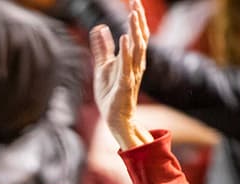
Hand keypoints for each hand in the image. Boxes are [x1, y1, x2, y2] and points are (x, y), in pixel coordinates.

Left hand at [90, 0, 152, 149]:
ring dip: (135, 31)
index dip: (136, 19)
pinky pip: (128, 66)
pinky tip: (125, 38)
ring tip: (133, 14)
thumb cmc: (111, 92)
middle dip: (138, 20)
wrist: (114, 117)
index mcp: (131, 59)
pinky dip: (126, 52)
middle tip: (136, 2)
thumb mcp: (103, 65)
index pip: (137, 35)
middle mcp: (135, 65)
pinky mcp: (125, 85)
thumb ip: (102, 47)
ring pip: (137, 49)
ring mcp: (132, 74)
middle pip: (140, 38)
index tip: (134, 2)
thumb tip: (100, 28)